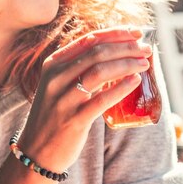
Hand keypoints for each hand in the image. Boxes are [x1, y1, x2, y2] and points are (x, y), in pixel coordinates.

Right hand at [18, 26, 152, 170]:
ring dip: (126, 64)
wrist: (36, 151)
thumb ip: (80, 69)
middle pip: (97, 53)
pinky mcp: (73, 120)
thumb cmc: (55, 115)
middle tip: (146, 49)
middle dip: (126, 48)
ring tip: (144, 64)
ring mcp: (63, 99)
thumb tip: (117, 54)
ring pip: (99, 72)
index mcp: (53, 64)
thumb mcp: (59, 85)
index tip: (136, 32)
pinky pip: (101, 99)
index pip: (88, 40)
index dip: (116, 34)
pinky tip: (135, 81)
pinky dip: (121, 88)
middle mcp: (56, 78)